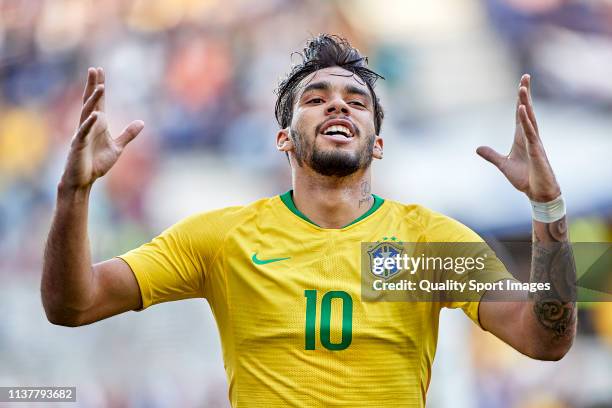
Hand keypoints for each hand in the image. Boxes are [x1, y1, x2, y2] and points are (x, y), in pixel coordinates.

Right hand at [61, 67, 143, 189]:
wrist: (83, 180)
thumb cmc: (96, 163)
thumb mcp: (117, 147)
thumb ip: (128, 134)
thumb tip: (142, 122)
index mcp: (98, 124)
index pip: (99, 102)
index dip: (99, 86)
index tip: (100, 70)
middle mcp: (88, 125)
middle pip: (90, 101)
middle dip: (93, 86)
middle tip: (94, 69)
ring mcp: (82, 133)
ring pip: (87, 113)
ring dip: (93, 100)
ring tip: (100, 87)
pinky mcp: (78, 144)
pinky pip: (84, 131)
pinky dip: (89, 123)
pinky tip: (95, 115)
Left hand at [477, 74, 560, 201]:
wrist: (538, 193)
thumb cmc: (525, 178)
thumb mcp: (503, 165)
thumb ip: (491, 155)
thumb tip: (477, 148)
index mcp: (522, 137)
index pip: (520, 115)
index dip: (520, 100)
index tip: (521, 85)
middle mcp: (530, 136)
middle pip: (527, 111)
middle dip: (525, 94)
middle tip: (525, 77)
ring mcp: (534, 142)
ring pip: (530, 118)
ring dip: (526, 103)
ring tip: (523, 88)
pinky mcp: (537, 151)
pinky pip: (531, 133)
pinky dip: (527, 121)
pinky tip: (522, 110)